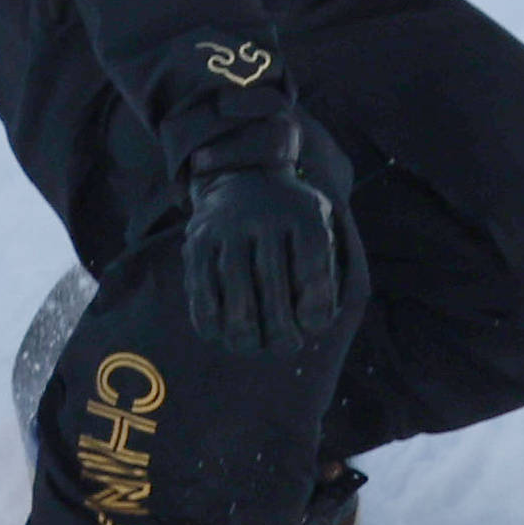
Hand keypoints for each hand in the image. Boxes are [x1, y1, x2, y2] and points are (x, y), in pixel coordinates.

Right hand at [183, 156, 341, 353]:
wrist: (244, 177)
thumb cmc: (291, 219)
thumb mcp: (320, 226)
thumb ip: (326, 269)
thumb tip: (316, 324)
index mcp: (304, 215)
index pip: (313, 265)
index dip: (314, 304)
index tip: (313, 327)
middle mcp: (265, 218)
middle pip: (273, 283)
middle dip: (281, 327)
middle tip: (287, 347)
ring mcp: (227, 229)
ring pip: (235, 289)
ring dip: (244, 330)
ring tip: (253, 346)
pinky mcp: (197, 241)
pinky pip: (201, 287)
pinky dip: (208, 318)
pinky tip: (218, 334)